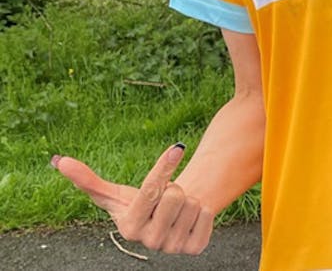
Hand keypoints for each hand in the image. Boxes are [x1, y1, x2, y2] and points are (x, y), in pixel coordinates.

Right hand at [52, 143, 214, 254]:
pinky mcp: (195, 248)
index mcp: (128, 227)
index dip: (163, 166)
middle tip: (166, 197)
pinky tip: (189, 219)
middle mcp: (150, 242)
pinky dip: (203, 210)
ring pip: (193, 203)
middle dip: (174, 188)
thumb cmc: (140, 203)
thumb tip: (59, 161)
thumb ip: (88, 180)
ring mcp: (174, 248)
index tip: (177, 147)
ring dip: (189, 199)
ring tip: (176, 208)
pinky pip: (208, 214)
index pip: (151, 190)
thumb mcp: (115, 193)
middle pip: (175, 195)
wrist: (169, 220)